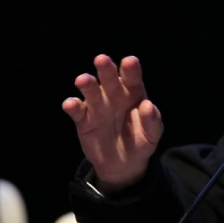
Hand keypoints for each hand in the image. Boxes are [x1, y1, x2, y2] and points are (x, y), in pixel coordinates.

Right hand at [62, 54, 162, 192]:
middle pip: (110, 80)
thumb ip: (152, 120)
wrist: (124, 163)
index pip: (133, 79)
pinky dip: (72, 106)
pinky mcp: (84, 121)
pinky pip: (77, 111)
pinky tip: (71, 104)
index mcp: (133, 93)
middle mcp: (114, 96)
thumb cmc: (141, 140)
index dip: (131, 70)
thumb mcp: (152, 134)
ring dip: (87, 85)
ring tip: (83, 80)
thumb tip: (147, 105)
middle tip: (102, 59)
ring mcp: (98, 107)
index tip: (130, 61)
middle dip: (106, 70)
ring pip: (91, 92)